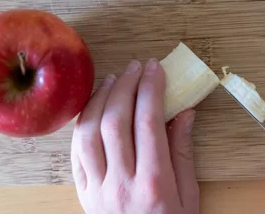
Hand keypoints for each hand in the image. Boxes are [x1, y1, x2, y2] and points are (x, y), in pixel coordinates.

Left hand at [71, 59, 199, 213]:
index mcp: (154, 184)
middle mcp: (122, 183)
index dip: (150, 89)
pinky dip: (83, 123)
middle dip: (126, 86)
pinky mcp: (83, 191)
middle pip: (116, 121)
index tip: (156, 69)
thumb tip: (184, 112)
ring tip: (114, 79)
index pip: (148, 123)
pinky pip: (75, 151)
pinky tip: (94, 107)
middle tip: (136, 67)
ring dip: (100, 99)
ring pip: (89, 132)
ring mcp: (97, 188)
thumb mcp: (189, 196)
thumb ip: (183, 153)